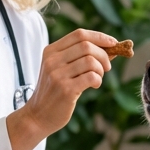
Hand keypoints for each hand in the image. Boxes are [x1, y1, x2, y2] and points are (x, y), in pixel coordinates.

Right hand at [6, 28, 117, 149]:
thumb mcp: (59, 69)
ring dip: (101, 69)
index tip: (112, 43)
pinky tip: (94, 85)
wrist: (37, 116)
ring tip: (98, 78)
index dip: (99, 37)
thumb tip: (110, 48)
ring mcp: (57, 75)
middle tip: (106, 67)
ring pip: (90, 61)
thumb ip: (78, 57)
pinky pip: (91, 77)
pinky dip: (98, 80)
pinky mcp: (65, 89)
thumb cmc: (54, 91)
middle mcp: (52, 60)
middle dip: (103, 55)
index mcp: (51, 51)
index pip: (79, 34)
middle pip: (87, 46)